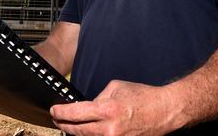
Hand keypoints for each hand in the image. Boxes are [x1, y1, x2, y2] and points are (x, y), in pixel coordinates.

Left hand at [50, 80, 182, 135]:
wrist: (163, 112)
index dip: (61, 112)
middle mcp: (109, 129)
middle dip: (63, 124)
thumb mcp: (117, 87)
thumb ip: (99, 97)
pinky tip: (87, 130)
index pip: (76, 113)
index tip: (54, 110)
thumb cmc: (143, 97)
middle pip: (77, 131)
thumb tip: (87, 105)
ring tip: (69, 125)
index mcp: (107, 110)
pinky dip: (92, 135)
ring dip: (76, 132)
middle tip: (56, 118)